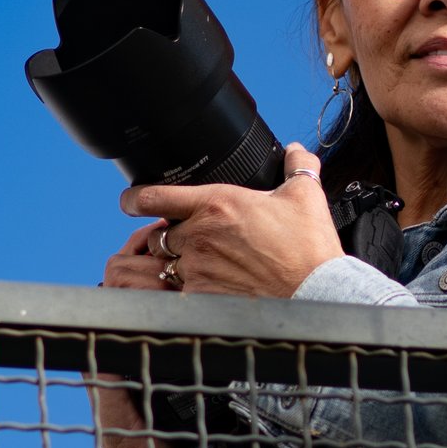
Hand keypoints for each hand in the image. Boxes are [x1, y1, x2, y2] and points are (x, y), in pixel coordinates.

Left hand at [118, 143, 343, 298]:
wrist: (315, 291)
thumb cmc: (309, 246)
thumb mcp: (306, 195)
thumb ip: (298, 167)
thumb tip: (296, 151)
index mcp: (216, 204)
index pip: (154, 196)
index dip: (134, 198)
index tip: (131, 201)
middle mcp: (199, 236)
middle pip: (161, 234)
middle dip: (173, 235)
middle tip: (195, 239)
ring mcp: (198, 269)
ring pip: (168, 263)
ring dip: (180, 261)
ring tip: (207, 264)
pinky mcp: (203, 296)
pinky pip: (180, 290)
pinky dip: (191, 287)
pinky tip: (215, 286)